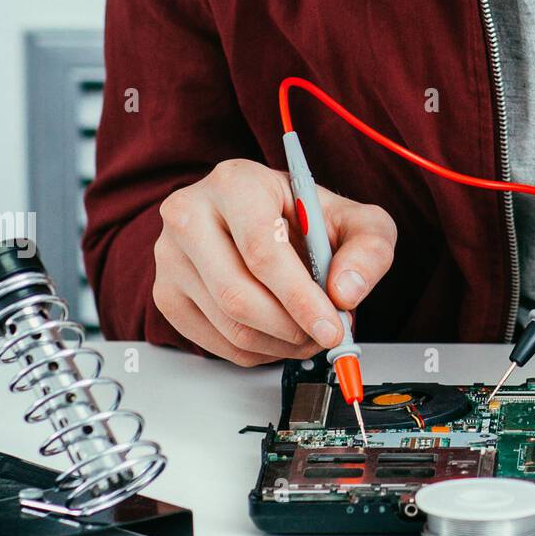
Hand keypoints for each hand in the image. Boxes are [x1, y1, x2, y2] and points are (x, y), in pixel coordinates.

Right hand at [152, 158, 395, 364]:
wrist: (267, 218)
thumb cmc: (306, 217)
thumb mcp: (355, 220)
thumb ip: (368, 248)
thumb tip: (345, 293)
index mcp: (235, 183)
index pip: (261, 250)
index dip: (299, 297)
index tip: (331, 326)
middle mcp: (189, 214)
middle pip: (238, 294)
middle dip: (292, 327)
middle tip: (326, 335)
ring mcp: (170, 257)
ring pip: (228, 325)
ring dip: (280, 344)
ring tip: (310, 334)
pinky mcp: (166, 294)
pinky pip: (214, 343)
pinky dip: (258, 352)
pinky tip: (281, 335)